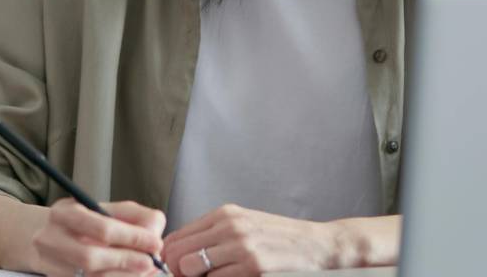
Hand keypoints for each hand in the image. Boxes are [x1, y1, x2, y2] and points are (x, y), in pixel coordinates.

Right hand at [31, 198, 166, 276]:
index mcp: (64, 213)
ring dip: (123, 275)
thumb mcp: (107, 208)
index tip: (156, 243)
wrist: (46, 237)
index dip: (134, 238)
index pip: (103, 228)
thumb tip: (153, 236)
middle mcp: (50, 239)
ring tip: (143, 270)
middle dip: (127, 261)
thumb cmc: (85, 220)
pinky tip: (129, 275)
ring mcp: (49, 264)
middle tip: (150, 262)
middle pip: (91, 258)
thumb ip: (135, 217)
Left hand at [160, 203, 339, 276]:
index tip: (179, 271)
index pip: (175, 238)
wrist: (317, 246)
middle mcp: (230, 226)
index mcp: (225, 214)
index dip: (169, 260)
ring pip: (191, 268)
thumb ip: (213, 236)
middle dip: (179, 273)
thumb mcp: (244, 225)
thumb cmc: (279, 239)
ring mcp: (242, 246)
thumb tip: (177, 256)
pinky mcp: (253, 266)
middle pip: (177, 254)